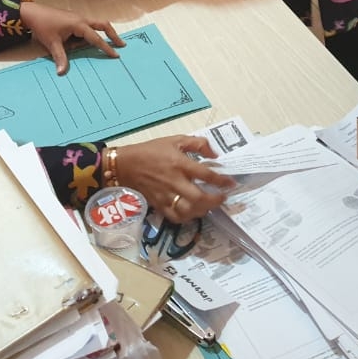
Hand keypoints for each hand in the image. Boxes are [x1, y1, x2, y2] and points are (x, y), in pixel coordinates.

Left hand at [19, 0, 124, 74]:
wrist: (32, 13)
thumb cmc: (43, 26)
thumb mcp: (52, 43)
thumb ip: (60, 57)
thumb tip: (62, 73)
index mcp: (78, 24)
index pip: (96, 38)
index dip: (106, 47)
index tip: (116, 54)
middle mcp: (81, 19)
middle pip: (103, 25)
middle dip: (112, 34)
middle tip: (121, 45)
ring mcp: (78, 18)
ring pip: (96, 24)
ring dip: (104, 32)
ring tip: (110, 42)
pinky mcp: (73, 19)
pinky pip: (88, 25)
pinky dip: (93, 32)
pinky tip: (89, 41)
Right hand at [114, 136, 236, 220]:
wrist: (126, 165)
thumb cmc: (151, 151)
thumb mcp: (174, 140)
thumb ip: (197, 144)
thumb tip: (214, 154)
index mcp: (179, 164)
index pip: (206, 175)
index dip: (222, 180)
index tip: (231, 183)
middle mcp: (175, 182)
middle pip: (199, 198)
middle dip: (215, 200)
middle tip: (223, 198)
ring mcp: (166, 196)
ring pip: (189, 211)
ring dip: (203, 210)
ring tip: (210, 205)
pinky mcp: (159, 205)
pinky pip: (176, 217)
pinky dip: (187, 218)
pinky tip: (193, 212)